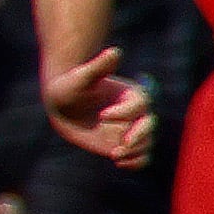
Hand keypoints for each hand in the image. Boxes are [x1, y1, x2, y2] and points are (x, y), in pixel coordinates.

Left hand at [42, 47, 155, 167]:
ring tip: (115, 154)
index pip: (141, 104)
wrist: (63, 104)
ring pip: (146, 143)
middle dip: (139, 136)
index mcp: (131, 94)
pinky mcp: (122, 144)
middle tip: (119, 145)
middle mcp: (135, 113)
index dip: (125, 112)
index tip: (102, 115)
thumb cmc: (71, 86)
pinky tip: (118, 161)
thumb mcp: (81, 77)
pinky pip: (140, 157)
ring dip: (136, 152)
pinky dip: (135, 162)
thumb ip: (98, 67)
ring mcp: (130, 129)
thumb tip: (114, 52)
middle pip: (150, 125)